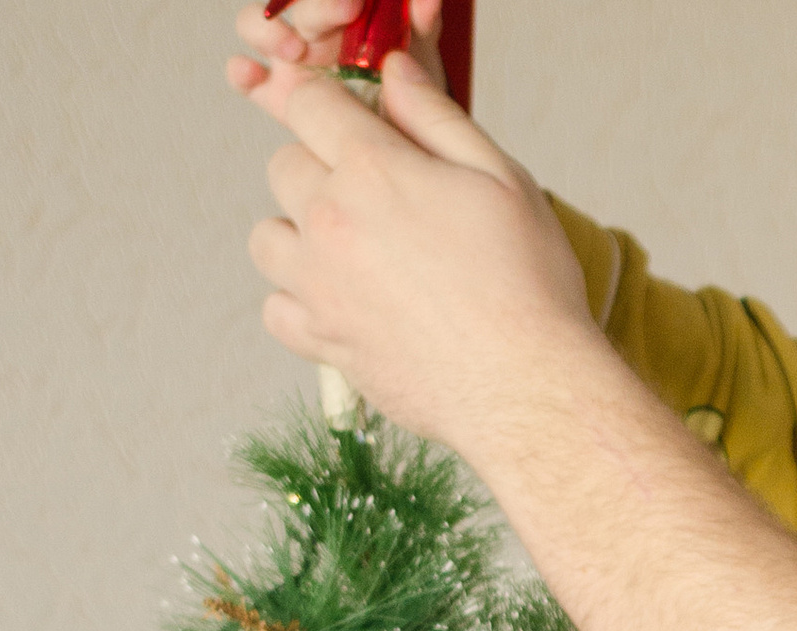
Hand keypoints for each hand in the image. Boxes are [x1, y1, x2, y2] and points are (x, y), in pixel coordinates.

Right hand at [229, 0, 445, 97]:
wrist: (403, 132)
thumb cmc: (406, 80)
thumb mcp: (421, 50)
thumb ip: (422, 22)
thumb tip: (429, 0)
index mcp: (339, 8)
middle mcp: (311, 27)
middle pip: (296, 4)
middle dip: (319, 7)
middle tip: (346, 10)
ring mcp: (289, 58)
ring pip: (256, 27)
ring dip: (267, 30)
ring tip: (292, 48)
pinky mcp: (276, 94)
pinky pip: (248, 79)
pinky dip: (241, 72)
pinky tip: (248, 72)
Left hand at [241, 52, 598, 454]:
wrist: (528, 390)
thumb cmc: (530, 289)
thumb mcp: (502, 180)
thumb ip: (437, 118)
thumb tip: (394, 73)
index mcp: (373, 168)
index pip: (308, 103)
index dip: (331, 107)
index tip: (357, 127)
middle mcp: (331, 220)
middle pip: (282, 166)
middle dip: (320, 171)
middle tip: (376, 202)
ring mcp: (320, 286)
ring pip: (267, 238)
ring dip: (299, 238)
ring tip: (352, 257)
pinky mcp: (324, 342)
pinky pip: (276, 311)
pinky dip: (300, 306)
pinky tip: (343, 306)